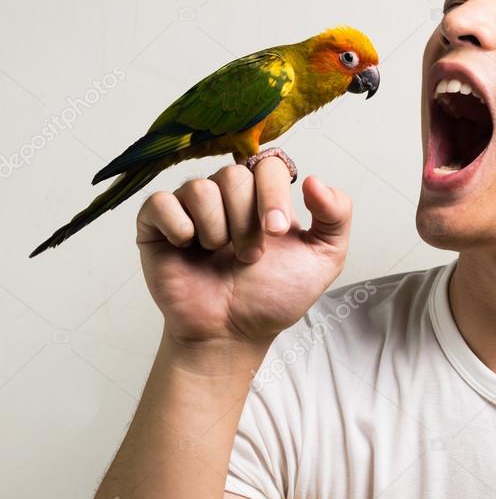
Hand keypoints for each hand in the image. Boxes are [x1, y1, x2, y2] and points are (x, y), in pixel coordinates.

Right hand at [136, 158, 351, 347]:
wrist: (233, 333)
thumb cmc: (273, 296)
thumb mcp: (323, 258)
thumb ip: (336, 216)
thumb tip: (313, 180)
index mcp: (263, 196)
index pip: (267, 165)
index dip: (272, 193)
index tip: (276, 232)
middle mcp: (226, 195)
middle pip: (234, 174)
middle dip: (246, 221)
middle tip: (250, 256)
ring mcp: (190, 208)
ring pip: (200, 187)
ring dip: (217, 229)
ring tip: (221, 256)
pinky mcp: (156, 225)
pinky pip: (160, 202)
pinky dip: (178, 226)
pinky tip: (189, 247)